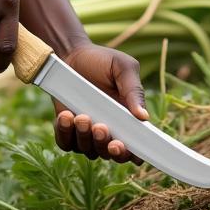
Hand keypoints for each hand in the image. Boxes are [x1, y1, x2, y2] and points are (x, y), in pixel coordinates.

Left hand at [53, 43, 147, 164]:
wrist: (71, 54)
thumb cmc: (102, 60)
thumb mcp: (123, 68)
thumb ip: (134, 91)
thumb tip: (144, 117)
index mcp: (128, 119)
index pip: (136, 147)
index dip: (134, 154)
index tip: (126, 147)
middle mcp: (110, 131)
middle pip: (112, 155)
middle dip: (108, 147)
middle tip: (101, 128)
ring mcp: (87, 133)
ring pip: (89, 151)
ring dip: (86, 138)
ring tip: (82, 116)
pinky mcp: (67, 130)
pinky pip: (66, 143)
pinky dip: (66, 134)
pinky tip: (66, 116)